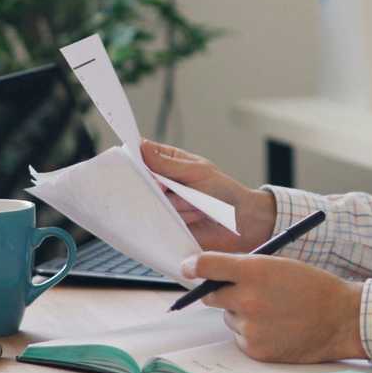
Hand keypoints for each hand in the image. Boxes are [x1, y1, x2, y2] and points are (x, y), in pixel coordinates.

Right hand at [141, 139, 276, 253]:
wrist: (241, 223)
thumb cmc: (223, 191)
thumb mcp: (197, 172)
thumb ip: (169, 164)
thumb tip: (143, 147)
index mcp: (171, 163)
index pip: (144, 154)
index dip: (135, 156)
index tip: (130, 160)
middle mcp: (164, 183)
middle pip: (142, 180)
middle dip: (153, 185)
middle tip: (165, 188)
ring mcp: (164, 204)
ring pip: (150, 202)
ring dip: (173, 204)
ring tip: (195, 206)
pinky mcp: (166, 225)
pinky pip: (156, 223)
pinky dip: (170, 220)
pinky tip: (187, 218)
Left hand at [183, 253, 364, 362]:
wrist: (339, 318)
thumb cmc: (312, 286)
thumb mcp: (279, 264)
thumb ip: (246, 267)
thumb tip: (217, 273)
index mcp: (255, 270)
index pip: (208, 265)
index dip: (194, 265)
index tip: (188, 266)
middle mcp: (247, 299)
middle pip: (211, 295)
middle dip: (219, 291)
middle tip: (238, 289)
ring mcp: (250, 327)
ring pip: (229, 317)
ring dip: (241, 312)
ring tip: (272, 309)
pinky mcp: (255, 349)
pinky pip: (241, 337)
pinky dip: (252, 332)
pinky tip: (275, 326)